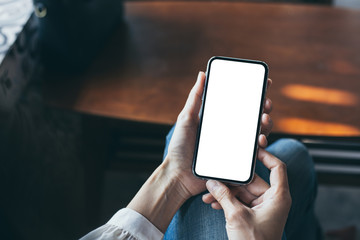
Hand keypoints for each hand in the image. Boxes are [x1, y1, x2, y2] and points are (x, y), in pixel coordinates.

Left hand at [163, 72, 273, 198]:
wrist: (178, 174)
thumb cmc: (179, 147)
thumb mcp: (186, 119)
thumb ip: (195, 98)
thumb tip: (202, 74)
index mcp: (219, 119)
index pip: (239, 103)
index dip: (253, 93)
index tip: (264, 82)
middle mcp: (229, 131)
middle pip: (252, 116)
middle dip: (264, 107)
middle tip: (266, 103)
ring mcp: (234, 145)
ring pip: (257, 132)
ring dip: (266, 124)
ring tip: (264, 119)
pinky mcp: (236, 160)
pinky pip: (252, 152)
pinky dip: (260, 144)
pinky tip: (260, 139)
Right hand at [203, 149, 291, 239]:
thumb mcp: (236, 216)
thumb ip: (224, 195)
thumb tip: (212, 182)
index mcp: (278, 197)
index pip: (277, 168)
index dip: (266, 155)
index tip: (252, 147)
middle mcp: (272, 200)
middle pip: (252, 180)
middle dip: (231, 181)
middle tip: (215, 178)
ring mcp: (262, 208)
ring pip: (242, 192)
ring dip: (226, 193)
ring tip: (209, 195)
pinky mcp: (253, 215)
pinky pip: (239, 202)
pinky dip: (227, 202)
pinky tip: (213, 203)